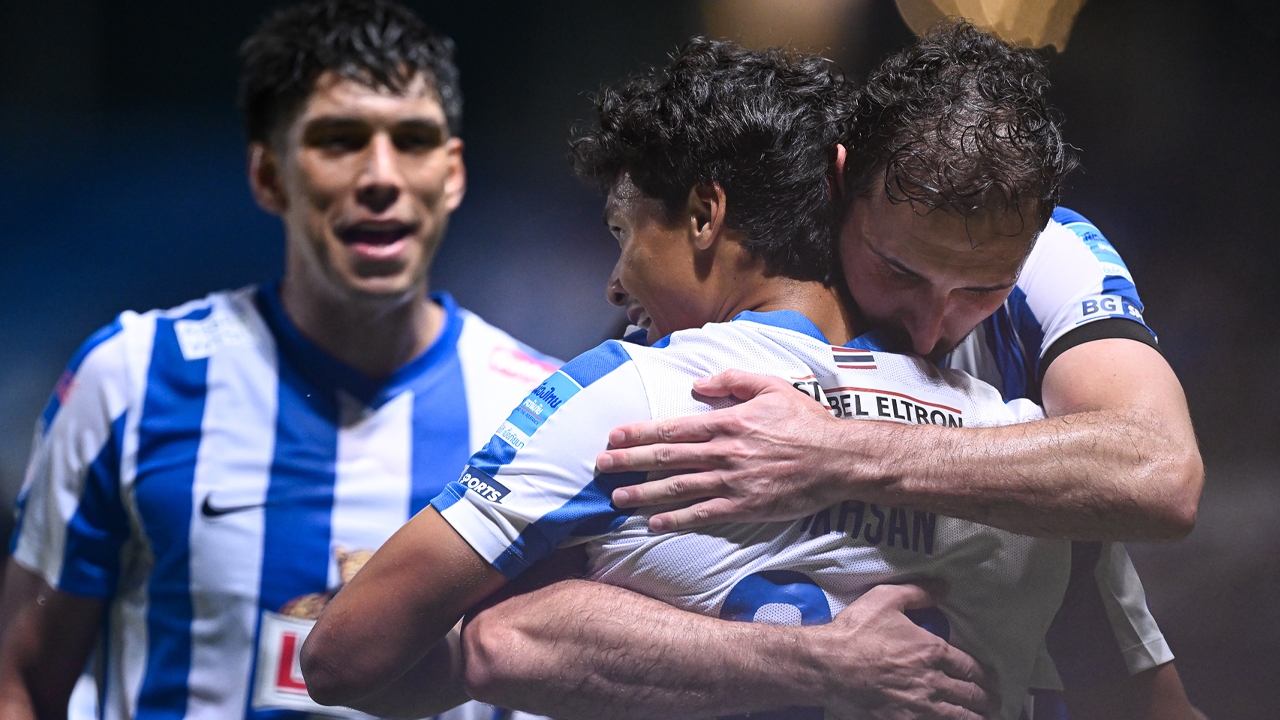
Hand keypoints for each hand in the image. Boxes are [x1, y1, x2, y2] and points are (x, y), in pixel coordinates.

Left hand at [600, 369, 891, 530]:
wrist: (838, 459)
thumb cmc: (807, 422)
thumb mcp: (772, 387)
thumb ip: (733, 380)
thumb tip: (698, 385)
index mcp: (728, 422)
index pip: (673, 428)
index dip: (640, 433)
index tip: (613, 435)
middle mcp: (724, 452)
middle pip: (667, 458)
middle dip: (629, 462)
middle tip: (600, 466)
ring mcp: (732, 482)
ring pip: (678, 489)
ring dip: (643, 493)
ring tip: (616, 497)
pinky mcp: (745, 507)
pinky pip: (702, 515)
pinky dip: (675, 520)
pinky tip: (653, 524)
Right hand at [810, 583, 996, 719]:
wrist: (828, 665)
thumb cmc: (855, 631)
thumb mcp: (885, 599)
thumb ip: (918, 592)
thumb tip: (945, 588)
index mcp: (932, 650)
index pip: (970, 667)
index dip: (985, 676)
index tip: (991, 680)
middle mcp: (932, 680)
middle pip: (970, 694)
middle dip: (986, 699)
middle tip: (993, 701)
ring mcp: (918, 705)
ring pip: (959, 716)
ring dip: (975, 716)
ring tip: (982, 716)